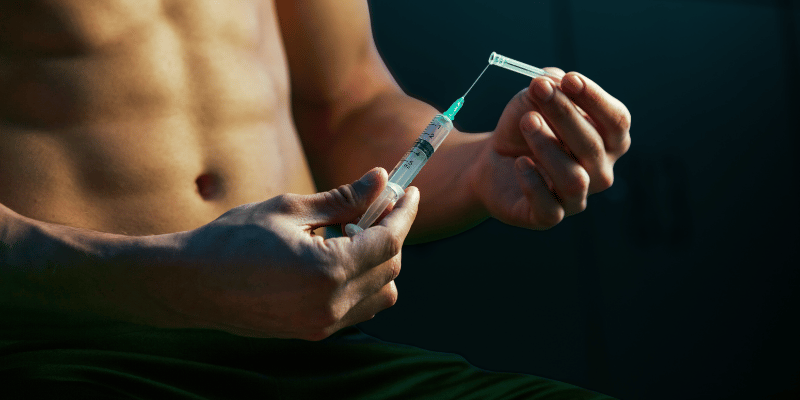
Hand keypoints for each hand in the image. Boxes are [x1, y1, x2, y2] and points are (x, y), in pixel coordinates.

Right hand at [151, 168, 417, 340]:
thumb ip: (342, 199)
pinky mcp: (313, 332)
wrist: (191, 284)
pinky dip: (362, 283)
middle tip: (376, 204)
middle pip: (390, 267)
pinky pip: (359, 309)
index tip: (408, 191)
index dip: (403, 213)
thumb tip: (379, 179)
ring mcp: (323, 323)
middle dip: (391, 232)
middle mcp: (332, 304)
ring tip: (351, 233)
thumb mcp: (289, 209)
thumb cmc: (233, 239)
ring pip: (381, 294)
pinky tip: (338, 258)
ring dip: (379, 261)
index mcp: (328, 270)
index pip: (389, 241)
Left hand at [470, 69, 630, 228]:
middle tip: (538, 90)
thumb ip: (548, 86)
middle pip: (593, 145)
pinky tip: (520, 162)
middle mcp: (600, 171)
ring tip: (527, 122)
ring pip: (574, 178)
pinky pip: (549, 207)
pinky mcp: (549, 216)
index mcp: (608, 140)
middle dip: (564, 114)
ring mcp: (577, 197)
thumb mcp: (534, 98)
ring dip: (548, 146)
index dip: (595, 99)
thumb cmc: (526, 125)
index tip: (569, 79)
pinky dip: (534, 183)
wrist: (494, 159)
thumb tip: (553, 82)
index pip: (617, 121)